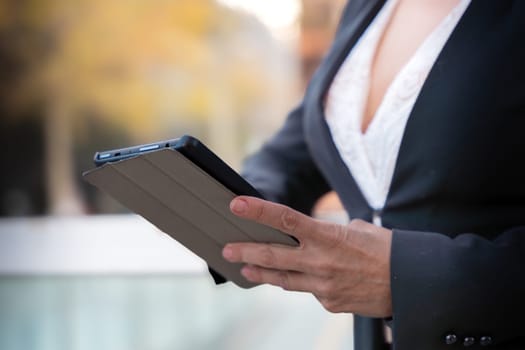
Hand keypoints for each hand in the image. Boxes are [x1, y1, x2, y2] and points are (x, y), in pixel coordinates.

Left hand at [222, 196, 392, 317]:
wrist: (412, 284)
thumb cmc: (388, 250)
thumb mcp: (358, 230)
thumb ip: (329, 233)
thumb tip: (314, 238)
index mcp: (328, 236)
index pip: (285, 220)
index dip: (258, 211)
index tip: (237, 205)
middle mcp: (321, 262)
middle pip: (274, 256)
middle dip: (246, 252)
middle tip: (226, 250)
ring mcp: (323, 286)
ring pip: (284, 279)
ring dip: (262, 273)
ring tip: (245, 270)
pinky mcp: (329, 303)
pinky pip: (309, 290)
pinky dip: (304, 282)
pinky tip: (303, 278)